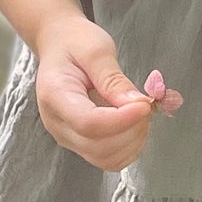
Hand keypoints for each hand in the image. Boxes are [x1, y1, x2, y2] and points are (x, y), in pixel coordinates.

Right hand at [34, 14, 157, 170]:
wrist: (59, 45)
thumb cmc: (74, 43)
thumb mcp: (96, 50)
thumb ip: (114, 79)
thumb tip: (137, 104)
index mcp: (55, 95)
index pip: (89, 123)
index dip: (123, 119)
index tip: (146, 104)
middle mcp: (57, 123)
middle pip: (98, 147)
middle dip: (132, 130)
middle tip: (146, 104)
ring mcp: (67, 136)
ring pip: (105, 159)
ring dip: (133, 141)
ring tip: (140, 113)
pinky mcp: (80, 142)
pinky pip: (107, 159)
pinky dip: (128, 147)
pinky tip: (135, 124)